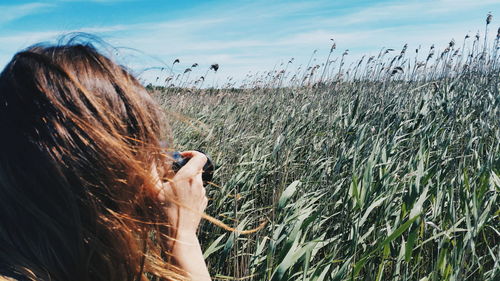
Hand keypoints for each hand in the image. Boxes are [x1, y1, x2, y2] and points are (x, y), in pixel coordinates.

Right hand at [152, 150, 211, 279]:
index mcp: (189, 177)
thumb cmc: (163, 212)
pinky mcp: (203, 203)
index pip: (200, 157)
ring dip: (187, 181)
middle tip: (172, 175)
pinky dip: (190, 192)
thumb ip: (152, 171)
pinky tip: (179, 201)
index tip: (181, 157)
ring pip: (197, 180)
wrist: (178, 234)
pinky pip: (198, 192)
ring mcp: (202, 194)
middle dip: (185, 168)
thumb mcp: (154, 190)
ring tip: (173, 192)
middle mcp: (199, 184)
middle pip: (196, 168)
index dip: (191, 153)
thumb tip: (150, 156)